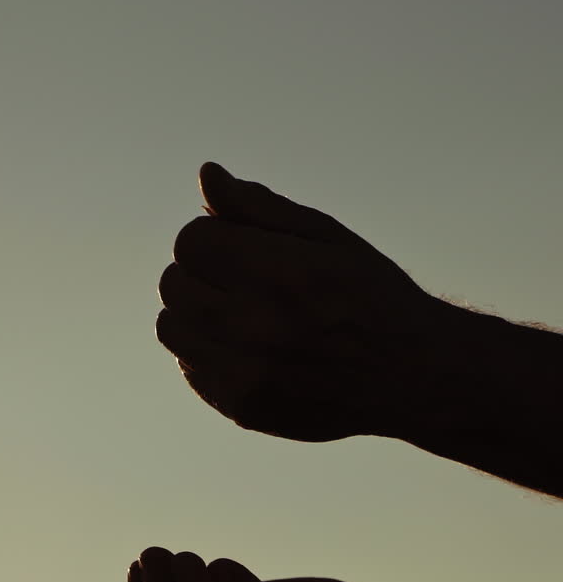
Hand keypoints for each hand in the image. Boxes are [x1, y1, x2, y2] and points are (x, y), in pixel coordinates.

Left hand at [156, 163, 447, 442]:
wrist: (410, 374)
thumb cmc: (370, 295)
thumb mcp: (326, 235)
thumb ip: (259, 207)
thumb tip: (206, 174)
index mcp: (278, 273)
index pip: (191, 241)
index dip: (214, 238)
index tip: (243, 248)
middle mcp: (257, 326)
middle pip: (173, 284)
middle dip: (201, 273)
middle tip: (244, 280)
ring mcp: (246, 373)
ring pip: (171, 329)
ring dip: (195, 314)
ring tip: (240, 313)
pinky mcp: (243, 407)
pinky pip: (191, 370)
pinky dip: (208, 354)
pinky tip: (248, 349)